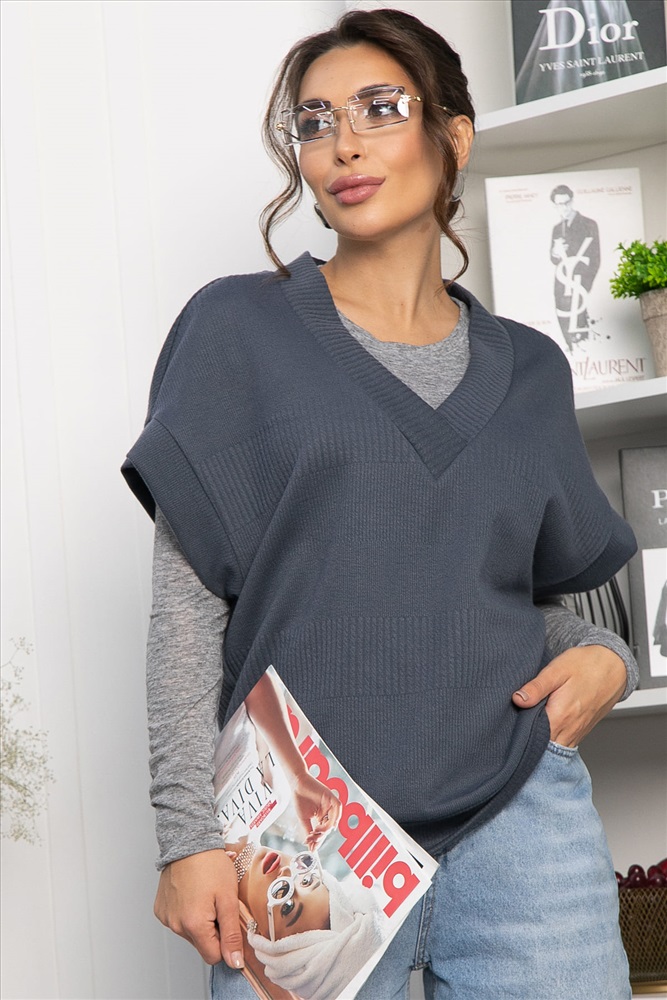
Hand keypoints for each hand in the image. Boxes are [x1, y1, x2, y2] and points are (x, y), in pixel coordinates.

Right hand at [154, 849, 243, 967]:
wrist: (189, 841)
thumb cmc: (210, 865)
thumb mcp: (229, 898)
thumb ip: (231, 934)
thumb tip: (234, 963)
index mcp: (194, 925)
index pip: (214, 956)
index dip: (225, 941)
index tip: (228, 921)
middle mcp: (176, 926)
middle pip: (201, 945)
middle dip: (213, 930)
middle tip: (218, 904)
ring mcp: (166, 918)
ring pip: (190, 933)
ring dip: (200, 921)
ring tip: (205, 895)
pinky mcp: (160, 909)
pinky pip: (178, 921)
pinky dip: (187, 912)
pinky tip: (192, 893)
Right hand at [291, 771, 341, 849]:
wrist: (296, 785)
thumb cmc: (300, 800)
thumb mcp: (304, 819)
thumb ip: (309, 831)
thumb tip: (310, 846)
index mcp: (322, 816)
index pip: (324, 830)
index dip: (319, 840)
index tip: (312, 848)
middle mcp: (328, 810)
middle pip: (329, 827)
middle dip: (321, 836)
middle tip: (312, 840)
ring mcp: (330, 803)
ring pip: (334, 819)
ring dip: (326, 829)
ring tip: (315, 832)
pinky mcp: (331, 796)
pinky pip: (338, 807)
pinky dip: (335, 817)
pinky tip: (327, 825)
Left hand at [512, 645, 626, 746]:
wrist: (613, 666)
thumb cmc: (585, 665)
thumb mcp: (557, 670)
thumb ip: (537, 687)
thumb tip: (517, 699)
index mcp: (561, 716)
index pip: (534, 740)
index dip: (519, 738)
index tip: (509, 731)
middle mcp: (570, 729)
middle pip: (544, 748)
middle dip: (528, 745)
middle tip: (515, 734)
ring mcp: (577, 732)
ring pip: (555, 749)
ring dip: (540, 745)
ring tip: (527, 733)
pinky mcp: (581, 730)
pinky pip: (564, 743)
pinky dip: (552, 741)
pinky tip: (543, 730)